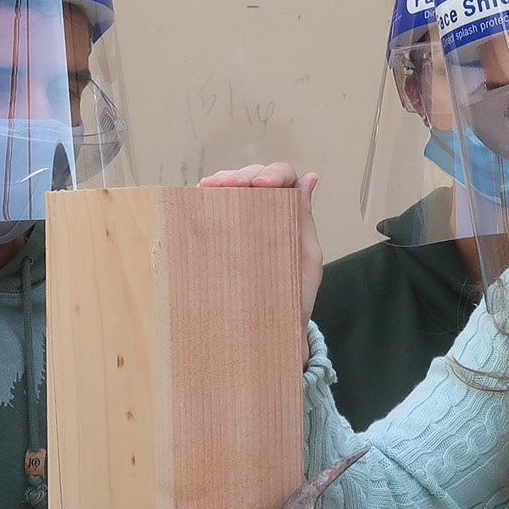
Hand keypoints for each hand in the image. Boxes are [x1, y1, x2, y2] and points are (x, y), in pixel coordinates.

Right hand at [200, 163, 322, 321]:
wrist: (273, 334)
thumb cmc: (294, 297)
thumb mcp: (306, 260)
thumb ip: (305, 222)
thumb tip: (310, 177)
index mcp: (291, 215)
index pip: (285, 180)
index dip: (274, 174)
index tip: (262, 184)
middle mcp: (266, 213)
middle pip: (254, 178)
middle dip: (242, 175)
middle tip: (230, 183)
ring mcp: (242, 224)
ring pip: (231, 189)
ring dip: (221, 181)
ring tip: (211, 186)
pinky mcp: (221, 238)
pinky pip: (212, 211)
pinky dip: (204, 198)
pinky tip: (199, 195)